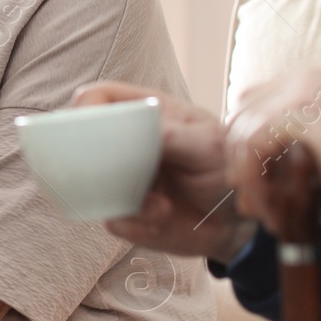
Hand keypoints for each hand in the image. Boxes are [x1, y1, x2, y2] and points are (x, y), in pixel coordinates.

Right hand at [73, 82, 249, 259]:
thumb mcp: (209, 145)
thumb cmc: (226, 168)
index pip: (99, 98)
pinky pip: (113, 220)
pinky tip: (165, 217)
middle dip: (91, 159)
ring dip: (122, 198)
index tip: (86, 125)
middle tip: (123, 175)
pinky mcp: (127, 215)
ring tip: (162, 206)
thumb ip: (173, 136)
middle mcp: (126, 146)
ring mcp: (122, 181)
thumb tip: (134, 133)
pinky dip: (138, 223)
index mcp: (144, 114)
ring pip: (91, 186)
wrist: (239, 220)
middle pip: (81, 141)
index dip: (85, 107)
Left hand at [224, 68, 320, 239]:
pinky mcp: (302, 113)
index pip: (253, 105)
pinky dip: (254, 183)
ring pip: (241, 134)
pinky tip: (272, 211)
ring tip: (269, 216)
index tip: (259, 188)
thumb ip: (285, 156)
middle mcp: (307, 79)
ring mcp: (304, 91)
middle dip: (240, 164)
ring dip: (248, 181)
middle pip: (240, 117)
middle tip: (257, 206)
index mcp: (317, 84)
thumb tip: (239, 173)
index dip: (246, 149)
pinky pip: (251, 147)